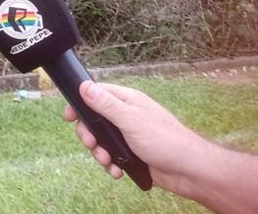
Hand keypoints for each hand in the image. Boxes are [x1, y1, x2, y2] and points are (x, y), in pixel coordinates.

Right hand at [63, 81, 213, 195]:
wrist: (188, 171)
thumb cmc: (164, 140)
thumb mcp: (131, 120)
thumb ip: (106, 104)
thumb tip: (84, 86)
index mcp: (127, 101)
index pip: (96, 94)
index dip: (80, 104)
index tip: (69, 117)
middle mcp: (126, 115)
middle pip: (94, 120)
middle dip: (89, 135)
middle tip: (92, 144)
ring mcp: (128, 135)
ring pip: (102, 140)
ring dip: (100, 153)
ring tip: (108, 161)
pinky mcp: (131, 152)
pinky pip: (112, 155)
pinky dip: (111, 163)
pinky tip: (116, 170)